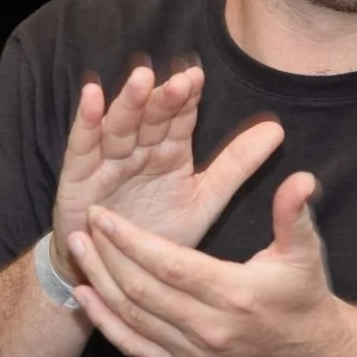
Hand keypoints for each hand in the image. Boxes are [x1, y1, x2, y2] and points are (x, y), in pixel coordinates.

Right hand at [51, 65, 282, 280]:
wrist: (119, 276)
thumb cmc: (161, 234)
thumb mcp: (205, 199)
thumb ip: (237, 165)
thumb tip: (278, 129)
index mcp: (170, 152)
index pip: (180, 118)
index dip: (188, 99)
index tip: (199, 79)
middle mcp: (139, 150)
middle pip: (151, 117)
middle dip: (162, 98)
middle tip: (179, 81)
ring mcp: (108, 160)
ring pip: (119, 125)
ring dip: (128, 102)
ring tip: (140, 80)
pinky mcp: (79, 176)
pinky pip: (82, 145)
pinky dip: (85, 120)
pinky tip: (91, 96)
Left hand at [66, 171, 351, 356]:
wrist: (311, 355)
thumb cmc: (304, 294)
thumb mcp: (306, 251)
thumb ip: (295, 214)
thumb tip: (302, 179)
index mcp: (235, 294)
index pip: (169, 264)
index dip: (130, 240)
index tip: (104, 216)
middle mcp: (210, 329)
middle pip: (142, 290)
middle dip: (107, 256)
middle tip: (83, 226)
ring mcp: (195, 354)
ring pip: (132, 318)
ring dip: (100, 283)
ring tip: (78, 251)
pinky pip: (136, 347)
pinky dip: (106, 323)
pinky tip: (86, 298)